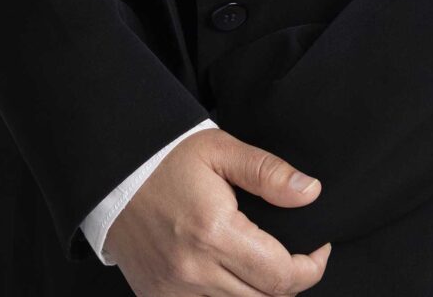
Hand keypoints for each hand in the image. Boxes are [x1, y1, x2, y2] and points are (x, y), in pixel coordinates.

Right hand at [103, 125, 332, 294]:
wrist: (112, 171)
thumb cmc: (168, 157)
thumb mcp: (221, 149)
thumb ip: (268, 172)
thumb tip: (311, 192)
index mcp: (214, 232)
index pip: (281, 276)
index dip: (311, 268)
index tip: (319, 248)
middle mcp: (193, 271)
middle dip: (290, 280)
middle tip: (298, 254)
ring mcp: (173, 291)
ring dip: (259, 292)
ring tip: (265, 262)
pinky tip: (233, 275)